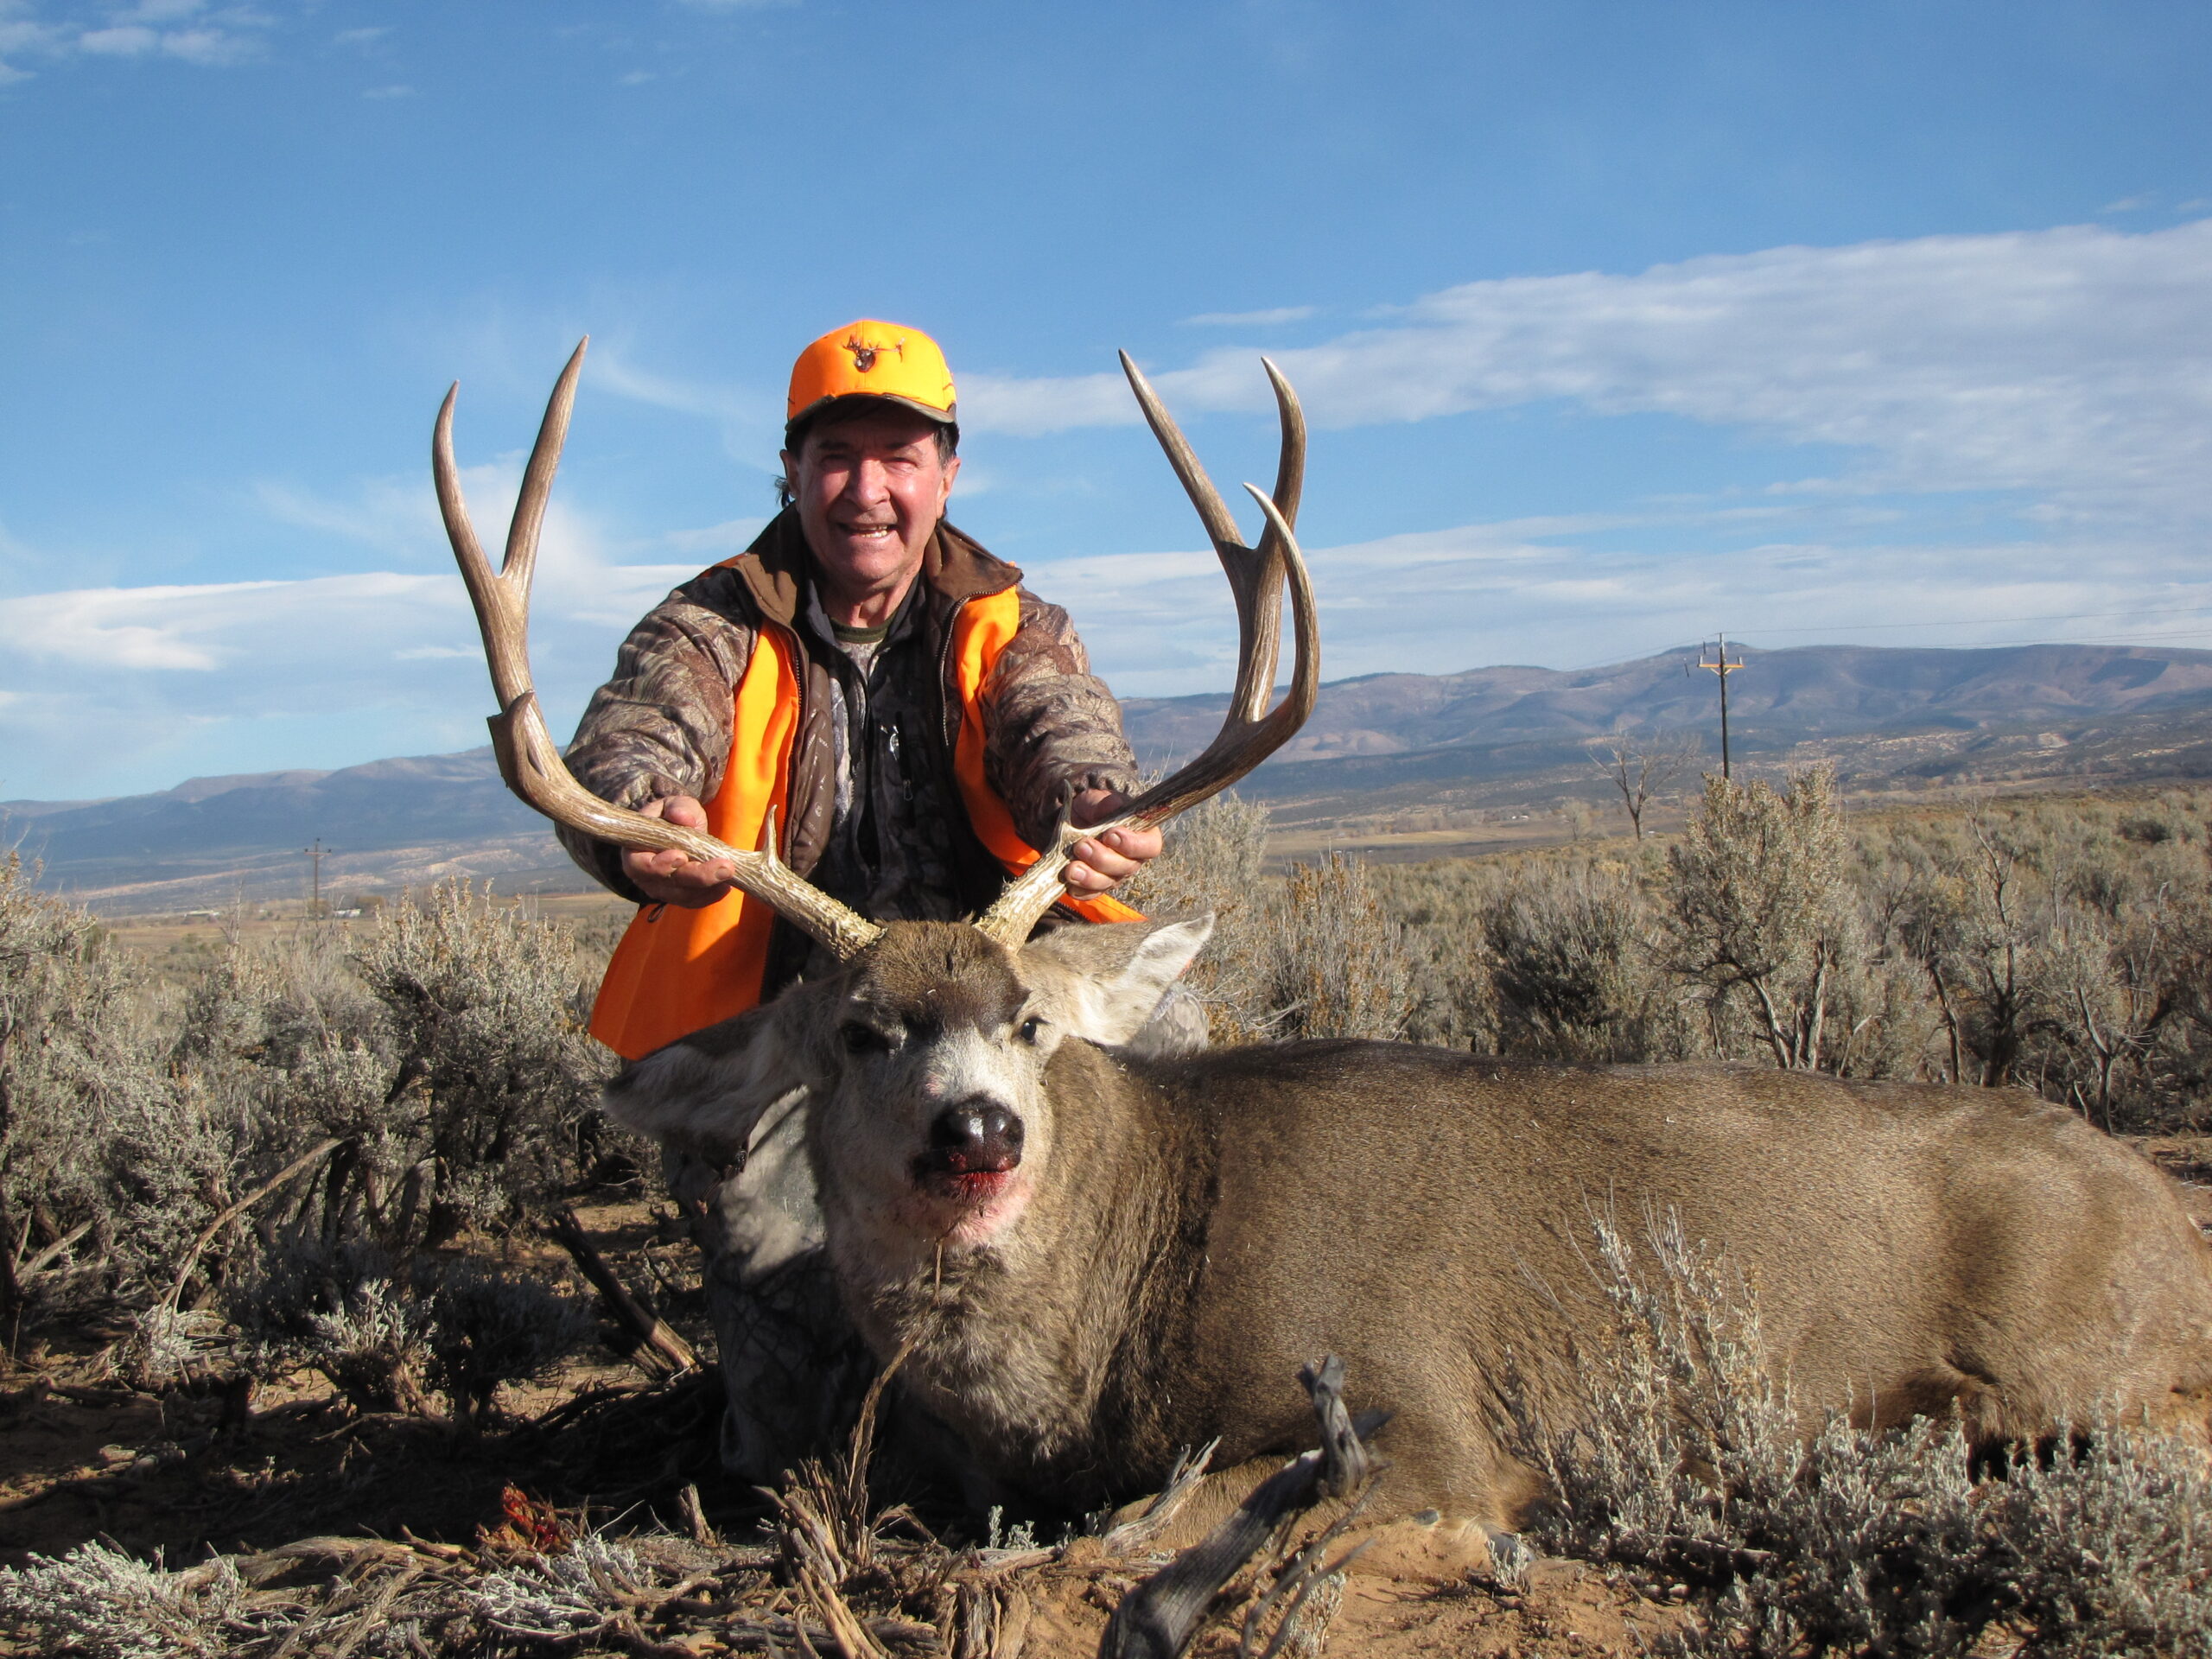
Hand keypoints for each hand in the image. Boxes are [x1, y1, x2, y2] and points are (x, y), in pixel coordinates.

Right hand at [621, 796, 738, 908]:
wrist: (676, 830)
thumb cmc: (670, 816)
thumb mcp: (673, 805)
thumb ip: (677, 808)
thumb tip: (684, 817)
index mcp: (635, 852)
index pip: (640, 865)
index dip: (660, 865)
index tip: (681, 856)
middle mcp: (644, 876)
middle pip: (668, 884)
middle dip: (698, 876)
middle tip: (724, 867)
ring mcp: (661, 889)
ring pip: (683, 896)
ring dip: (708, 887)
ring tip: (729, 873)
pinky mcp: (678, 896)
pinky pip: (694, 901)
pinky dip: (711, 895)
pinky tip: (725, 886)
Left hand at [1063, 789, 1162, 895]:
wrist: (1072, 819)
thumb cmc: (1093, 808)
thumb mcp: (1099, 799)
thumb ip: (1108, 803)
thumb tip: (1113, 807)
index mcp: (1141, 836)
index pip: (1150, 846)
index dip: (1133, 844)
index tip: (1110, 834)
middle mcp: (1131, 859)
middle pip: (1126, 868)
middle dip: (1102, 859)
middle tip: (1082, 845)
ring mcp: (1113, 876)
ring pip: (1107, 884)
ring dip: (1088, 877)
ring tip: (1071, 868)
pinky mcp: (1094, 886)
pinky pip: (1089, 894)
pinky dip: (1078, 889)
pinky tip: (1068, 879)